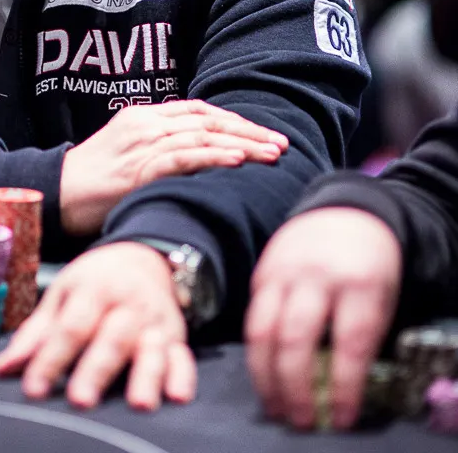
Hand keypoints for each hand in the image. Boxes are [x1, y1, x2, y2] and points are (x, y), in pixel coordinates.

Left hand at [0, 242, 194, 409]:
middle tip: (81, 400)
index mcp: (94, 289)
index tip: (34, 388)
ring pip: (151, 349)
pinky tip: (178, 397)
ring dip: (146, 377)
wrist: (143, 257)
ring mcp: (154, 321)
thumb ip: (35, 333)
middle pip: (111, 338)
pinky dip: (183, 377)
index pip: (71, 325)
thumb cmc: (96, 280)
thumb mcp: (63, 293)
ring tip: (138, 404)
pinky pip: (183, 358)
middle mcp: (127, 304)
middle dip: (96, 369)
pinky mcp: (176, 337)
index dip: (52, 358)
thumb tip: (3, 369)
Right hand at [60, 99, 287, 234]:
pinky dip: (212, 157)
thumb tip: (199, 160)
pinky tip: (236, 161)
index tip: (263, 135)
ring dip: (241, 145)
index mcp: (143, 117)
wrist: (55, 193)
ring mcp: (141, 144)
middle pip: (207, 120)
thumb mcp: (128, 155)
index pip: (198, 111)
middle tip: (280, 144)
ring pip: (201, 136)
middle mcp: (145, 124)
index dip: (234, 121)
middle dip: (248, 131)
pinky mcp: (137, 168)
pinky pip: (181, 158)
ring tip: (271, 155)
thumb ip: (159, 149)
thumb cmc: (91, 181)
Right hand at [245, 208, 402, 430]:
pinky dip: (256, 353)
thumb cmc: (369, 267)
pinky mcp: (261, 273)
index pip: (349, 342)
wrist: (346, 214)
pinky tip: (264, 375)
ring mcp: (282, 271)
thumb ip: (362, 339)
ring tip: (274, 406)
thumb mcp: (381, 299)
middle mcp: (315, 275)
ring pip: (263, 330)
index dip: (344, 386)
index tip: (340, 418)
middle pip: (296, 337)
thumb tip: (336, 393)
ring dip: (265, 376)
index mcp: (358, 283)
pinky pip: (253, 318)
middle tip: (299, 420)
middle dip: (295, 386)